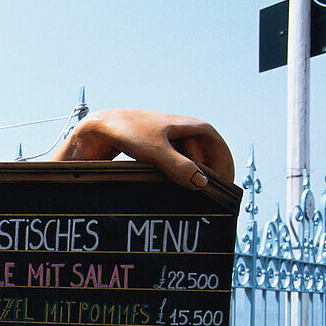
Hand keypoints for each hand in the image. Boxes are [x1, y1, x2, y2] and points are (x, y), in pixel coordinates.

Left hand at [52, 109, 233, 188]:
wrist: (101, 126)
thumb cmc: (128, 133)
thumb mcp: (155, 151)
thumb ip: (179, 167)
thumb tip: (202, 184)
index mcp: (192, 126)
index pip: (218, 147)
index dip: (224, 166)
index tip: (224, 186)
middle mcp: (185, 131)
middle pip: (206, 156)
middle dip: (209, 175)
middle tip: (209, 199)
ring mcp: (172, 140)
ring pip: (191, 161)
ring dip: (193, 177)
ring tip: (193, 198)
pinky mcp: (159, 149)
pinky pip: (177, 164)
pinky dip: (179, 176)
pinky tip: (175, 191)